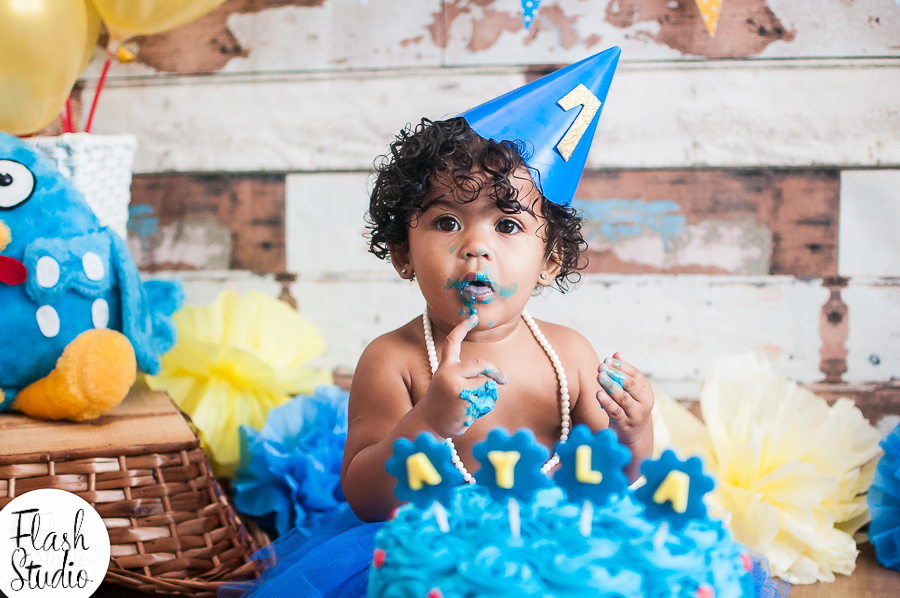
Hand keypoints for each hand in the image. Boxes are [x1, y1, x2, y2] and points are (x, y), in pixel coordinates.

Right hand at [419, 314, 507, 437]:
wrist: (426, 424)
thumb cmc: (440, 405)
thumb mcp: (446, 384)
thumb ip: (463, 375)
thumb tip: (492, 377)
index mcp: (445, 367)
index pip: (453, 342)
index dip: (463, 328)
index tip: (473, 317)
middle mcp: (449, 373)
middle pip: (481, 364)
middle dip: (495, 372)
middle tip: (504, 380)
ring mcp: (457, 385)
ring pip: (486, 384)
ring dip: (486, 395)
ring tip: (471, 405)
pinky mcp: (464, 399)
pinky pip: (486, 399)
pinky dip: (484, 406)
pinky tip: (469, 413)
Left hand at [596, 352, 653, 447]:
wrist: (635, 435)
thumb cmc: (629, 406)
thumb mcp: (630, 391)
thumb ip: (624, 373)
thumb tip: (617, 354)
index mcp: (646, 390)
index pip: (635, 374)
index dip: (621, 366)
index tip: (607, 360)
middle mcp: (644, 401)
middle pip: (630, 385)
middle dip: (615, 374)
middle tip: (601, 367)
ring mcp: (636, 414)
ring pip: (623, 398)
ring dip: (610, 386)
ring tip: (599, 377)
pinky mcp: (625, 424)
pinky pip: (616, 412)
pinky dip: (607, 403)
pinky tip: (598, 394)